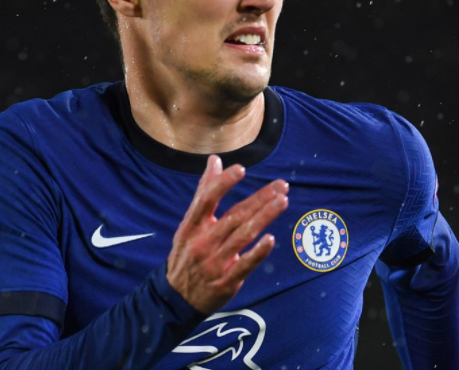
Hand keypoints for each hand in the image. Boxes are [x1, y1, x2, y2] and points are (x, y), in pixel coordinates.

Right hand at [166, 155, 288, 313]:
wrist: (176, 298)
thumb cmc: (186, 254)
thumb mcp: (189, 224)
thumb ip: (204, 191)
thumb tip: (215, 160)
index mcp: (192, 226)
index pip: (207, 199)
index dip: (223, 183)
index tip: (241, 169)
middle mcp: (203, 242)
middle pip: (234, 216)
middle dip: (260, 199)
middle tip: (281, 186)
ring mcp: (214, 263)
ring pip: (243, 236)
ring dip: (264, 217)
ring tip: (282, 202)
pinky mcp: (225, 281)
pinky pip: (244, 265)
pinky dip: (258, 252)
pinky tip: (271, 239)